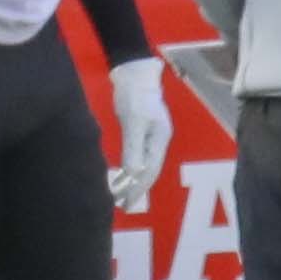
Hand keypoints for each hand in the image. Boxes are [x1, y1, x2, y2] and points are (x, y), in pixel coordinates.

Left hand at [105, 56, 168, 212]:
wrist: (135, 73)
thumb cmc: (135, 96)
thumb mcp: (133, 122)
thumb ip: (134, 148)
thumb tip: (133, 174)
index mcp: (159, 141)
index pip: (149, 171)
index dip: (138, 189)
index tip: (126, 203)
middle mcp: (158, 142)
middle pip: (149, 171)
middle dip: (137, 189)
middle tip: (123, 205)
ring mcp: (151, 136)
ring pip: (144, 165)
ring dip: (133, 181)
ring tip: (121, 194)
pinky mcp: (142, 131)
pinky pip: (138, 156)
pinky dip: (130, 168)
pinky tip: (123, 173)